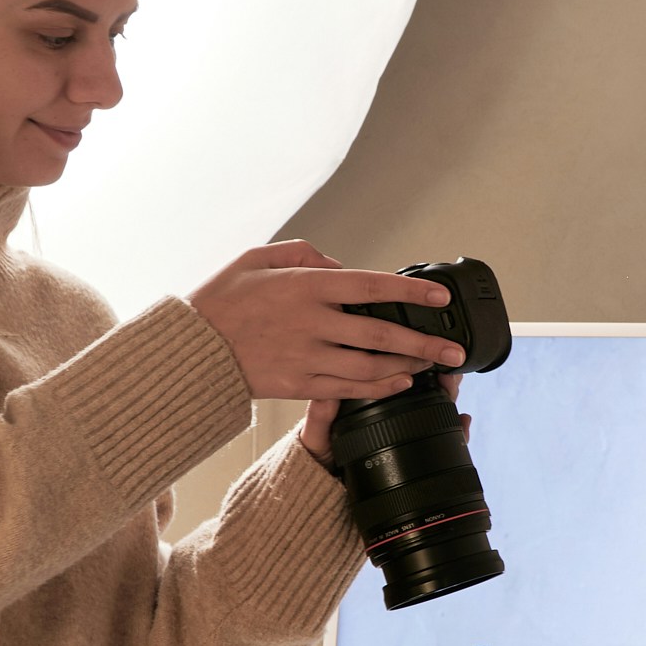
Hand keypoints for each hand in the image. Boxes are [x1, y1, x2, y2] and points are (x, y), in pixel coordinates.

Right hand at [189, 243, 459, 419]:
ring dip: (407, 367)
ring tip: (433, 367)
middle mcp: (311, 324)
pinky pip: (348, 390)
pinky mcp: (298, 386)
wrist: (190, 350)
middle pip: (381, 335)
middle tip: (455, 351)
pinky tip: (399, 382)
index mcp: (305, 288)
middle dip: (424, 343)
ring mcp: (306, 359)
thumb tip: (341, 266)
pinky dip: (378, 387)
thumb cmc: (222, 300)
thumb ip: (304, 255)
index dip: (410, 292)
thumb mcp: (257, 258)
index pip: (370, 287)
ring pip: (370, 367)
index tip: (440, 297)